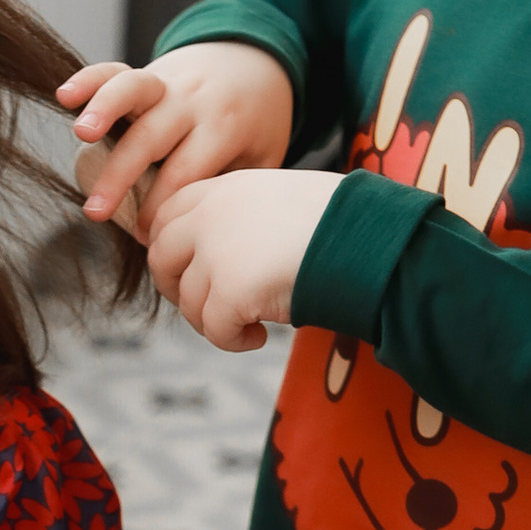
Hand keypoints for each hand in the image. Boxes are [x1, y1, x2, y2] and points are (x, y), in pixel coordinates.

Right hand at [60, 38, 295, 234]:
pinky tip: (64, 96)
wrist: (260, 59)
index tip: (149, 240)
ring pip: (133, 90)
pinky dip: (89, 79)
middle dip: (121, 177)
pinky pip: (116, 70)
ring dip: (104, 109)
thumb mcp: (263, 157)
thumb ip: (235, 191)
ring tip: (82, 135)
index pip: (184, 174)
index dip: (161, 209)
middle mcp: (192, 102)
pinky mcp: (149, 70)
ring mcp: (168, 82)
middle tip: (96, 213)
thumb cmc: (257, 123)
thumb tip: (202, 244)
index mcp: (223, 127)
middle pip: (152, 138)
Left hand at [144, 168, 340, 350]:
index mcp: (223, 188)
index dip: (169, 249)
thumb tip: (211, 259)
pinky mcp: (230, 289)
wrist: (368, 237)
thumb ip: (238, 220)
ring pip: (189, 301)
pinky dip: (233, 341)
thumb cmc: (338, 223)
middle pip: (161, 258)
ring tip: (249, 324)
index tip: (185, 274)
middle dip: (176, 289)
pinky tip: (259, 338)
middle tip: (205, 309)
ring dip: (212, 322)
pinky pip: (213, 330)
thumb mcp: (277, 203)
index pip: (166, 215)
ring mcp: (217, 251)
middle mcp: (211, 214)